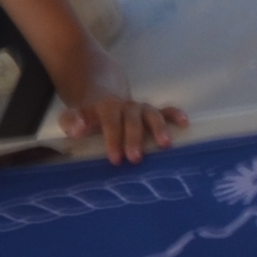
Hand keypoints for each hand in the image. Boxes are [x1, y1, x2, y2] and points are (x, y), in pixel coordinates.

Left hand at [60, 92, 188, 164]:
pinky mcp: (151, 113)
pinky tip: (184, 123)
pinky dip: (175, 115)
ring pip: (151, 114)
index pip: (110, 120)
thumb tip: (79, 130)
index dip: (113, 137)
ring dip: (158, 128)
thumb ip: (72, 122)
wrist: (98, 97)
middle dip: (134, 137)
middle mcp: (126, 106)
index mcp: (106, 107)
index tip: (115, 158)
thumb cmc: (86, 116)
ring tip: (166, 145)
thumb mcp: (72, 117)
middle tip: (135, 158)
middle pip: (132, 118)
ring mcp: (140, 109)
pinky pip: (165, 111)